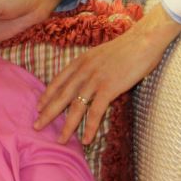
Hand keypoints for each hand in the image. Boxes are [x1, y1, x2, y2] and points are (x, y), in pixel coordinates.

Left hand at [35, 5, 180, 143]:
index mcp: (81, 61)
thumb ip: (92, 66)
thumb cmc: (127, 47)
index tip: (38, 107)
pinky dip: (90, 127)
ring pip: (76, 107)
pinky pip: (96, 111)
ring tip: (60, 140)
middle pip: (62, 95)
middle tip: (36, 127)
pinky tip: (86, 139)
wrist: (144, 40)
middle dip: (48, 113)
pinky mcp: (109, 87)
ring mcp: (96, 79)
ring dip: (67, 126)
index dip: (48, 95)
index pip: (59, 80)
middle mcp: (84, 70)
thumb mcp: (102, 54)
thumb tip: (88, 78)